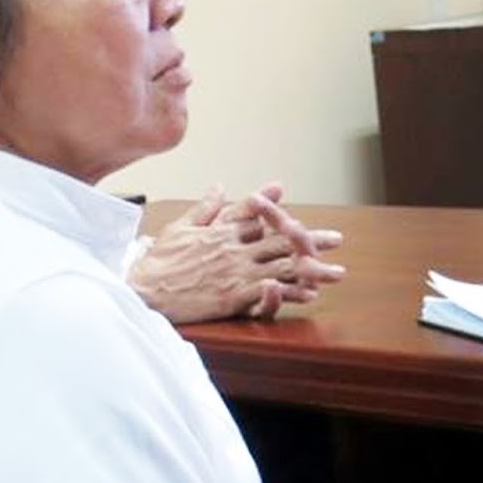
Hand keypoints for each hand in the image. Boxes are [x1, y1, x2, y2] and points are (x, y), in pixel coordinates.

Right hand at [126, 182, 344, 323]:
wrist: (145, 291)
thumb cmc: (159, 261)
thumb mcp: (179, 227)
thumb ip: (204, 208)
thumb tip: (219, 186)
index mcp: (221, 229)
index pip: (256, 214)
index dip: (278, 209)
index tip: (294, 207)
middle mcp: (233, 247)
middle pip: (279, 240)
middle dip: (311, 239)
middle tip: (336, 240)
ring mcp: (236, 271)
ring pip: (282, 266)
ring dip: (312, 269)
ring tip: (336, 272)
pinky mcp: (234, 295)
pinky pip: (270, 292)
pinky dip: (291, 293)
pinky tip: (310, 294)